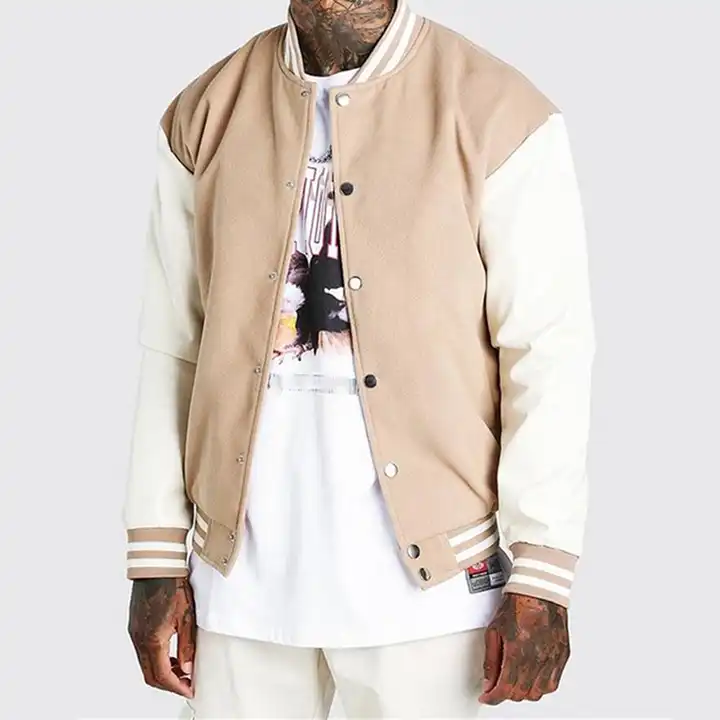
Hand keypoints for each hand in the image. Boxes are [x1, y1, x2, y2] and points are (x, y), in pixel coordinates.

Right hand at [128, 577, 195, 698]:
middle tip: (186, 683)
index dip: (176, 687)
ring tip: (181, 669)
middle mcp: (139, 639)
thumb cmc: (173, 586)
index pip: (162, 675)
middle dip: (168, 684)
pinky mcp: (134, 626)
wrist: (158, 567)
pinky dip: (155, 659)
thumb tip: (187, 668)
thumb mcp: (187, 618)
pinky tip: (169, 654)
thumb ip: (187, 646)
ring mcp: (134, 633)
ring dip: (161, 672)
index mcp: (153, 640)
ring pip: (145, 664)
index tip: (189, 689)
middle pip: (150, 675)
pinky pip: (142, 652)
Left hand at [480, 592, 569, 704]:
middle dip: (506, 693)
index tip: (487, 696)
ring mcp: (552, 659)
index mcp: (518, 651)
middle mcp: (537, 658)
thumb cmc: (518, 605)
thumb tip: (488, 680)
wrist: (539, 590)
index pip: (505, 688)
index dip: (493, 697)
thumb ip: (490, 659)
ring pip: (537, 692)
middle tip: (497, 685)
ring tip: (514, 681)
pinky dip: (540, 686)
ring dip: (523, 691)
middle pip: (520, 693)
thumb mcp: (494, 630)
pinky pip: (552, 684)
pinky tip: (532, 678)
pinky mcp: (562, 656)